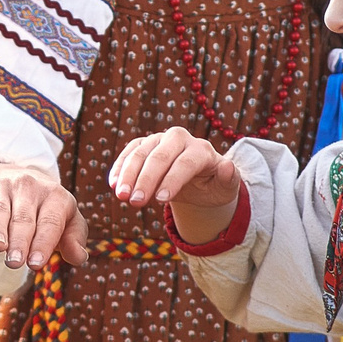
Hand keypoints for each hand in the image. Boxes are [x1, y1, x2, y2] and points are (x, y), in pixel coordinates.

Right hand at [0, 162, 88, 270]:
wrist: (16, 177)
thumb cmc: (45, 209)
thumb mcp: (66, 220)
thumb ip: (74, 239)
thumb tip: (80, 257)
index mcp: (56, 196)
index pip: (50, 222)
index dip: (43, 243)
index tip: (36, 263)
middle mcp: (30, 187)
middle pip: (24, 218)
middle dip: (20, 241)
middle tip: (16, 263)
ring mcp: (4, 186)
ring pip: (0, 210)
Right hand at [106, 127, 241, 244]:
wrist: (197, 180)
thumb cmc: (212, 186)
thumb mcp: (225, 188)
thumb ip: (229, 179)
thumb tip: (228, 167)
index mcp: (202, 149)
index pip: (185, 163)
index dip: (172, 181)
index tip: (160, 201)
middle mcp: (180, 138)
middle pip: (160, 156)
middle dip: (146, 180)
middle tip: (135, 202)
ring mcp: (159, 139)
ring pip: (141, 153)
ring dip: (128, 175)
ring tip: (121, 197)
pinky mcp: (144, 144)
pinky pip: (129, 152)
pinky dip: (120, 168)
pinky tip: (113, 184)